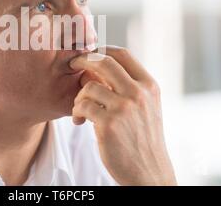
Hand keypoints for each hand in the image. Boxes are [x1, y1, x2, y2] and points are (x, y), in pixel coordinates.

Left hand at [70, 46, 176, 185]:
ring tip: (80, 110)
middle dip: (83, 60)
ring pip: (89, 86)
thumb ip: (131, 86)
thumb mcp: (147, 107)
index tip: (88, 54)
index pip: (122, 54)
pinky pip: (82, 105)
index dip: (101, 49)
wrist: (149, 172)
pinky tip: (79, 121)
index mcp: (149, 86)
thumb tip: (103, 65)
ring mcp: (124, 108)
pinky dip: (76, 111)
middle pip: (104, 62)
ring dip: (78, 97)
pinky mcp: (108, 125)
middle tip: (72, 65)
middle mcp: (138, 94)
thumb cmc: (143, 138)